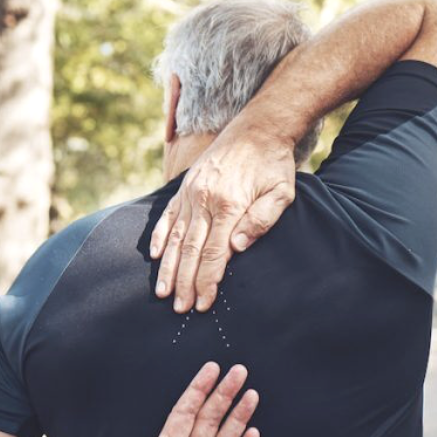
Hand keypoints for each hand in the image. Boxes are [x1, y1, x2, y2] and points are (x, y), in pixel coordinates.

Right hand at [151, 126, 295, 312]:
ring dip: (168, 268)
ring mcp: (190, 194)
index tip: (202, 304)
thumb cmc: (273, 165)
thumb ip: (262, 220)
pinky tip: (155, 257)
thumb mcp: (281, 192)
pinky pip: (167, 216)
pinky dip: (159, 237)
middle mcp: (204, 201)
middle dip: (184, 283)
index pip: (213, 253)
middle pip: (190, 251)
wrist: (256, 128)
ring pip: (175, 238)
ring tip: (163, 292)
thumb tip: (236, 248)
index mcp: (229, 205)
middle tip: (180, 308)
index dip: (206, 281)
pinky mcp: (183, 188)